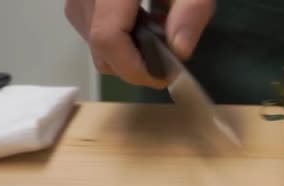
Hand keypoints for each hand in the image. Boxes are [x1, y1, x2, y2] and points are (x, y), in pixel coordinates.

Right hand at [64, 0, 214, 88]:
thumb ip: (191, 10)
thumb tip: (180, 51)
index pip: (107, 38)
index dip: (134, 68)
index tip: (164, 77)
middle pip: (99, 47)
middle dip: (135, 62)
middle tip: (169, 55)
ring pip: (93, 41)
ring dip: (128, 49)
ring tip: (159, 30)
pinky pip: (92, 26)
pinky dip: (119, 34)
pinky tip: (145, 18)